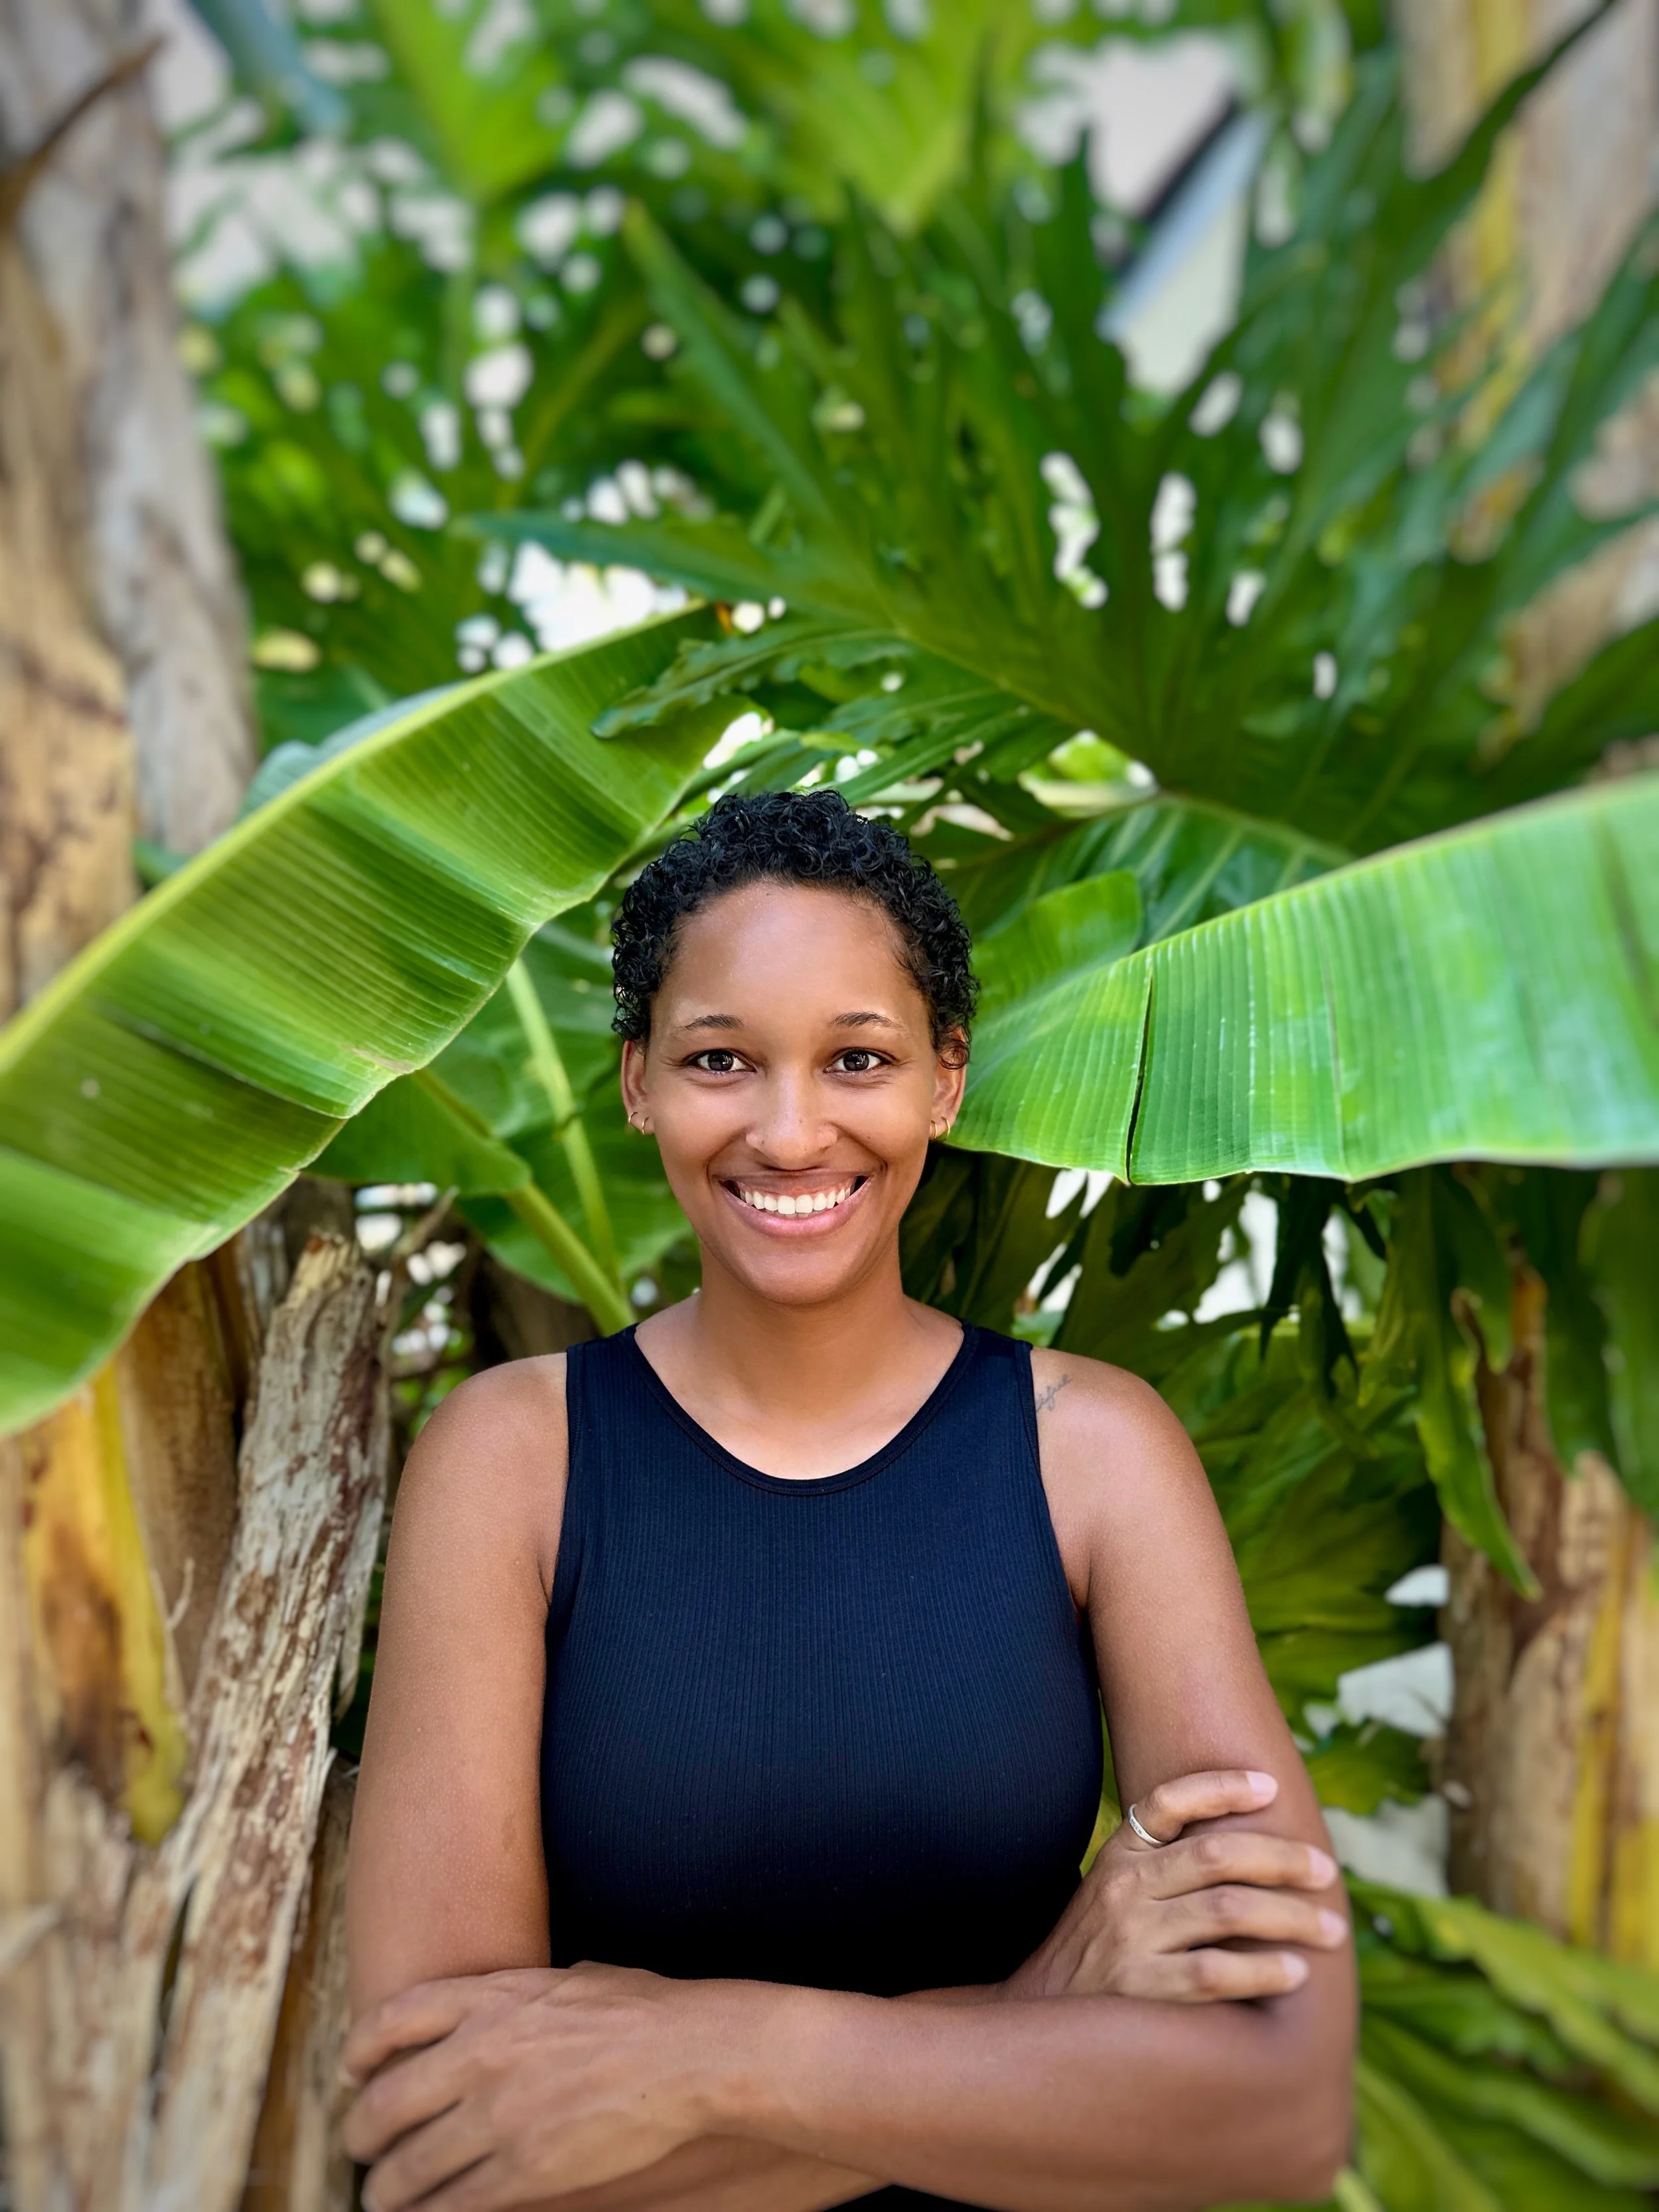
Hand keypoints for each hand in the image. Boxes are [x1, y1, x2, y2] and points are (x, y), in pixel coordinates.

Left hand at [341, 1962, 748, 2210]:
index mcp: (491, 1997)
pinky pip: (452, 2204)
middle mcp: (480, 2053)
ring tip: (382, 2199)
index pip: (391, 2020)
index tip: (351, 2073)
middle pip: (384, 2103)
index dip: (359, 2052)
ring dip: (385, 2190)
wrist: (687, 2053)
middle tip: (361, 2147)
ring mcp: (499, 2114)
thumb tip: (502, 2007)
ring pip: (408, 2167)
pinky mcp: (524, 2169)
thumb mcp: (565, 1979)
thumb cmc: (640, 2009)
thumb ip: (519, 1995)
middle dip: (361, 2134)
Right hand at [1004, 1770, 1346, 2004]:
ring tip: (1331, 1928)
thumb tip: (1248, 1856)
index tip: (1270, 1786)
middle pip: (1216, 1855)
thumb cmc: (1093, 1958)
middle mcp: (1124, 1890)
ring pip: (1226, 1910)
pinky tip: (1295, 1973)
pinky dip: (1262, 1970)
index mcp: (1119, 1859)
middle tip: (1327, 1871)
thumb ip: (1161, 1873)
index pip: (1167, 1801)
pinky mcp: (1140, 1989)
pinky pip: (1214, 1972)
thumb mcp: (1110, 1897)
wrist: (1038, 2025)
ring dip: (1290, 1916)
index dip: (1220, 1787)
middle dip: (1282, 1859)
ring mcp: (1130, 1938)